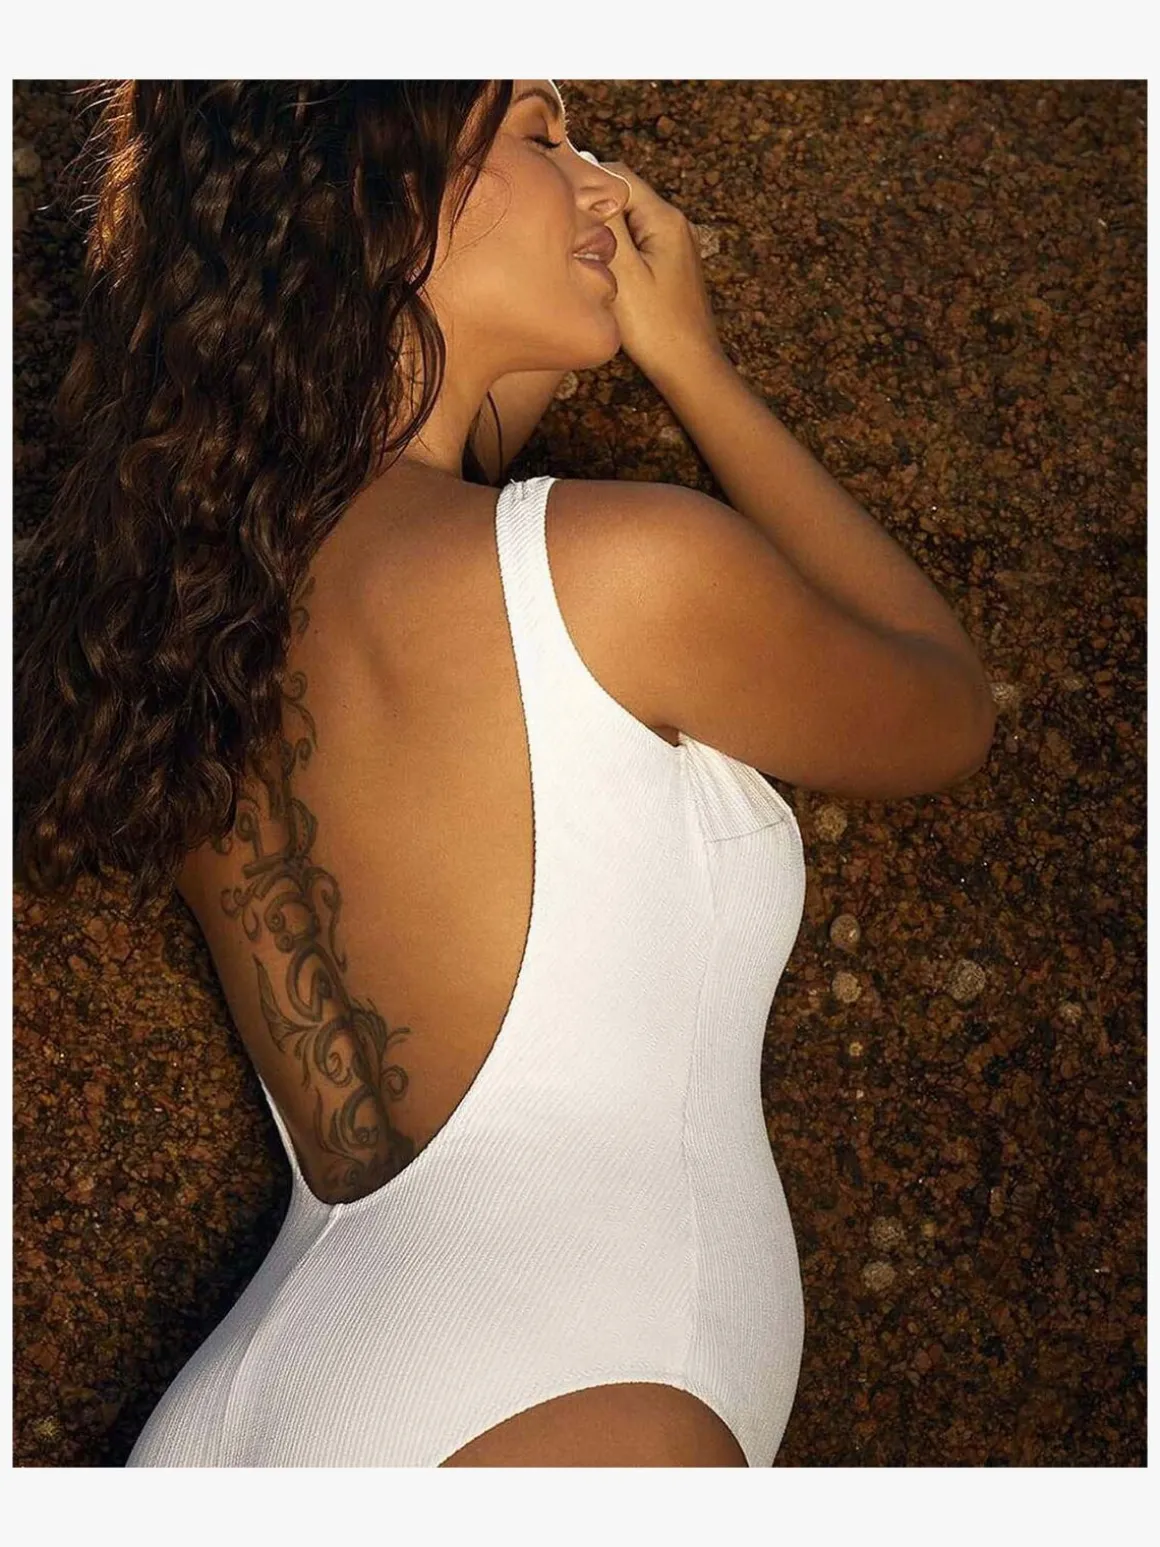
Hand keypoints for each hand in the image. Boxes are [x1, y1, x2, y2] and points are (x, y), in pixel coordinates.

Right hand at [579, 153, 725, 382]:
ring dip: (604, 236)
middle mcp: (674, 224)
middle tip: (569, 241)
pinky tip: (605, 276)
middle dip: (594, 213)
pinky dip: (617, 253)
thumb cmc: (657, 328)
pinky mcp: (669, 266)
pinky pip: (636, 244)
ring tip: (586, 262)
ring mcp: (674, 245)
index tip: (561, 209)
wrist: (689, 368)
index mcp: (664, 218)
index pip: (617, 175)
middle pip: (622, 197)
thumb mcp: (624, 272)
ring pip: (627, 222)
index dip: (584, 184)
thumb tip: (588, 178)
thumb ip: (608, 223)